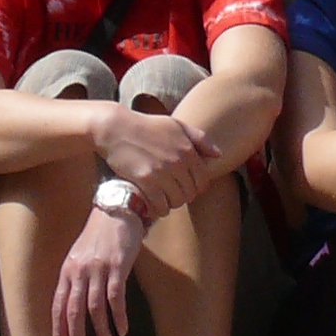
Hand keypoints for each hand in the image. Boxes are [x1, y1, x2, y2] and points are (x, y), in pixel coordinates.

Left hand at [53, 196, 142, 335]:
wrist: (117, 209)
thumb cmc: (99, 234)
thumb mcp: (80, 255)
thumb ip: (76, 278)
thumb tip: (75, 306)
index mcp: (67, 271)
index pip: (58, 307)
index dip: (58, 331)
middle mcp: (79, 272)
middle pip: (73, 312)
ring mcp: (98, 269)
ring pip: (95, 308)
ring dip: (101, 331)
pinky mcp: (117, 267)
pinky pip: (116, 298)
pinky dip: (119, 316)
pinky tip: (123, 329)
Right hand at [97, 105, 217, 220]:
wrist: (116, 129)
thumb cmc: (147, 126)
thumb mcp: (176, 126)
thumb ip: (200, 139)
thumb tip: (219, 155)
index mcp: (188, 149)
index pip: (203, 180)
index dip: (196, 188)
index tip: (186, 187)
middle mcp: (178, 162)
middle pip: (191, 193)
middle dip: (183, 196)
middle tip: (172, 194)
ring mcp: (162, 172)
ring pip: (177, 201)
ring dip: (171, 204)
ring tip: (163, 200)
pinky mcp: (145, 181)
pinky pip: (160, 205)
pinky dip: (159, 210)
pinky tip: (154, 206)